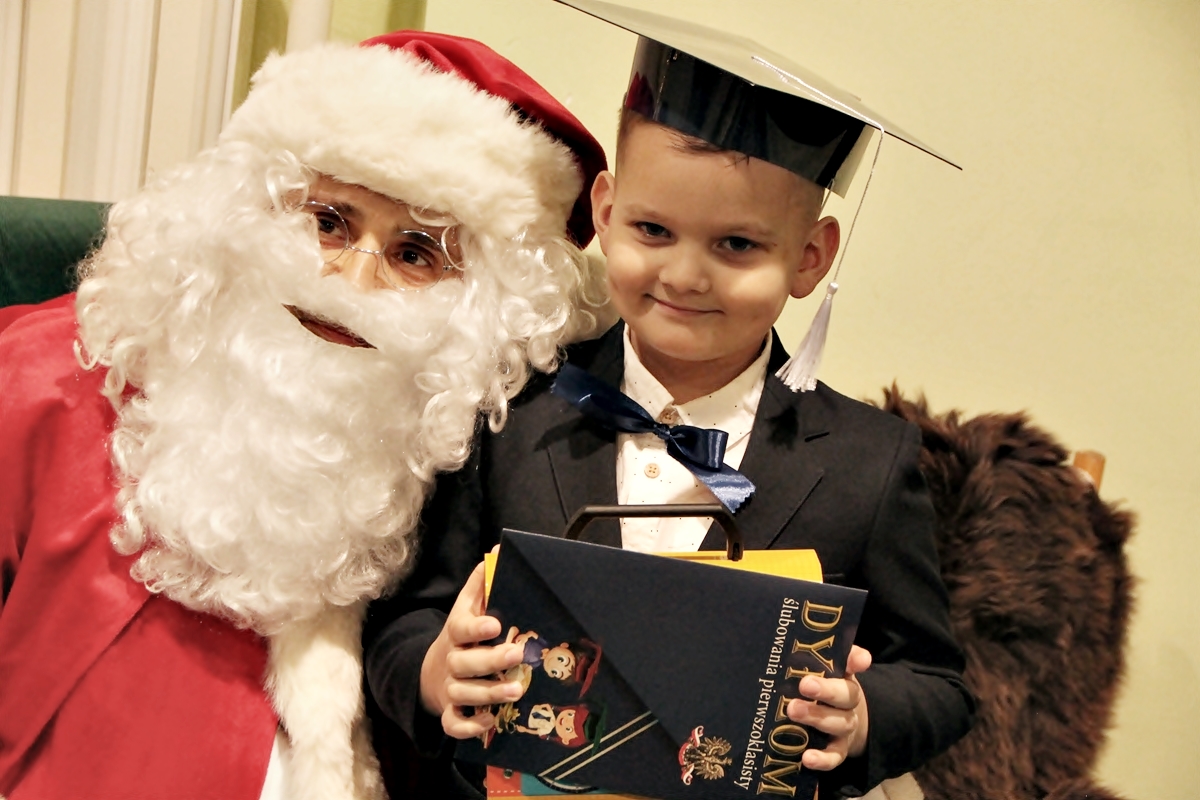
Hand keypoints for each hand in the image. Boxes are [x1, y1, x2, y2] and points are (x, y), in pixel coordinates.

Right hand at [418, 559, 528, 738]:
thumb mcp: (468, 606)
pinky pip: (453, 724)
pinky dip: (469, 727)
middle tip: (518, 656)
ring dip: (488, 694)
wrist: (434, 669)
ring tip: (516, 692)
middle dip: (491, 661)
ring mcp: (450, 687)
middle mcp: (452, 660)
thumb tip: (499, 549)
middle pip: (465, 663)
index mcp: (457, 632)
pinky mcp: (450, 710)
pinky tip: (489, 722)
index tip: (496, 624)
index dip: (477, 627)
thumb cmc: (463, 633)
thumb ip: (482, 582)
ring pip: (463, 693)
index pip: (461, 628)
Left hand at [786, 644, 871, 770]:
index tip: (861, 660)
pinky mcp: (838, 750)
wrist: (844, 722)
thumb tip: (839, 651)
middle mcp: (848, 703)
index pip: (853, 664)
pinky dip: (823, 759)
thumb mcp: (824, 672)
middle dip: (826, 690)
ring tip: (793, 710)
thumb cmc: (824, 692)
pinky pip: (834, 756)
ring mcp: (844, 727)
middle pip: (845, 695)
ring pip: (838, 723)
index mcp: (844, 677)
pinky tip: (807, 758)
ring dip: (817, 717)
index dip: (856, 660)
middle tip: (804, 684)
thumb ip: (824, 657)